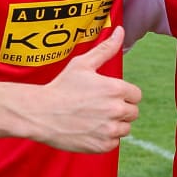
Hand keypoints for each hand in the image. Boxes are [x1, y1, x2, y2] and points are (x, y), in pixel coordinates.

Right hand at [29, 26, 141, 152]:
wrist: (40, 113)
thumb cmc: (61, 86)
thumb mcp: (83, 64)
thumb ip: (106, 49)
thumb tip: (120, 30)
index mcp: (116, 89)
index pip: (136, 95)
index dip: (123, 95)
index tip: (107, 95)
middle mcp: (116, 110)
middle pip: (132, 113)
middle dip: (120, 109)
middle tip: (98, 107)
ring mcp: (109, 129)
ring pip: (125, 129)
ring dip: (114, 125)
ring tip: (93, 118)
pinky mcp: (102, 145)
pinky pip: (114, 143)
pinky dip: (105, 138)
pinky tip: (89, 130)